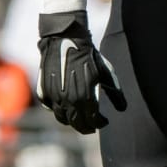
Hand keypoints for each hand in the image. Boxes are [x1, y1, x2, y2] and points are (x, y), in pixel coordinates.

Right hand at [37, 12, 126, 134]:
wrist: (66, 39)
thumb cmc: (89, 56)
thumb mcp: (106, 73)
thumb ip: (115, 93)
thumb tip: (123, 108)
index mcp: (85, 98)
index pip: (93, 121)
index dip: (100, 124)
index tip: (104, 122)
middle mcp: (68, 101)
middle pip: (77, 124)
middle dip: (86, 127)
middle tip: (92, 126)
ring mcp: (54, 97)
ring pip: (62, 118)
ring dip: (72, 120)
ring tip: (79, 117)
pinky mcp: (44, 91)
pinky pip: (51, 108)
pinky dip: (58, 110)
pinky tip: (65, 106)